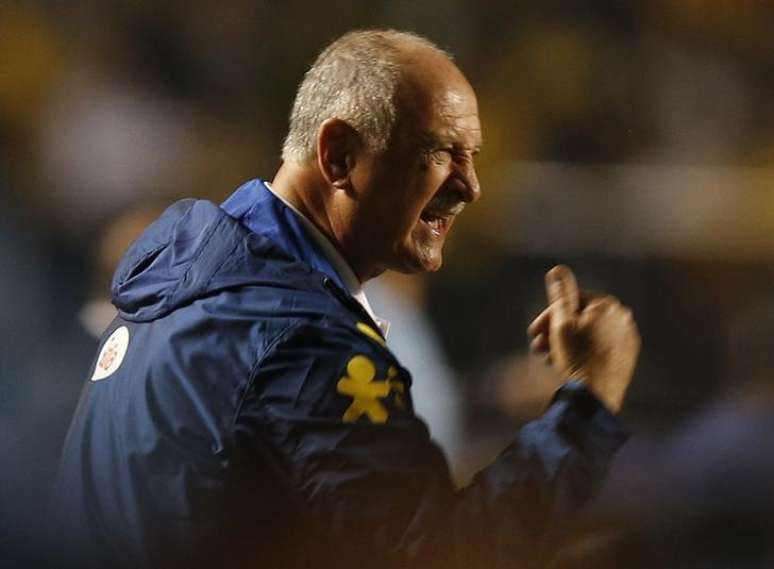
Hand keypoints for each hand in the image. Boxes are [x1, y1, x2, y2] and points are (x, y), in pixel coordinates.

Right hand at [527, 265, 639, 412]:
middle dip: (556, 331)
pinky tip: (568, 364)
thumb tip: (557, 269)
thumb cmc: (576, 358)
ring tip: (550, 358)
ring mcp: (627, 338)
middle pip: (580, 318)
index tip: (534, 331)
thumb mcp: (561, 323)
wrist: (595, 397)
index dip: (549, 316)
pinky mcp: (627, 357)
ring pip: (589, 334)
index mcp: (608, 305)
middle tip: (537, 347)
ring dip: (566, 343)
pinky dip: (583, 351)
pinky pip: (600, 347)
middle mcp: (623, 318)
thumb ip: (560, 295)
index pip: (571, 302)